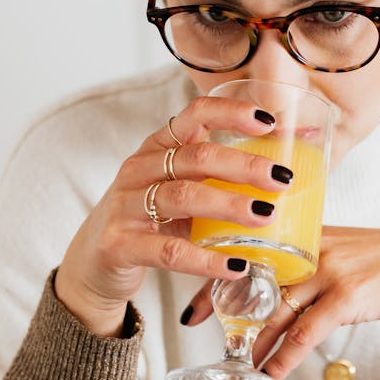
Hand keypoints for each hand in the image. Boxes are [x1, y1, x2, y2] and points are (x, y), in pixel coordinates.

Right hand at [54, 96, 291, 336]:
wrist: (92, 263)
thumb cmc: (149, 222)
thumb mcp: (180, 192)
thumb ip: (220, 180)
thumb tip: (287, 172)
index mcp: (158, 148)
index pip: (194, 114)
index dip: (231, 113)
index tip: (269, 121)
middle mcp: (140, 168)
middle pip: (196, 156)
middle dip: (243, 165)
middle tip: (282, 179)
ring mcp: (125, 205)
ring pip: (183, 197)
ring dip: (228, 204)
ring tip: (265, 215)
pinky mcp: (119, 244)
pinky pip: (168, 251)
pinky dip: (206, 259)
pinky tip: (235, 266)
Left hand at [181, 227, 379, 377]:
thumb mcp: (342, 248)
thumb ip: (308, 257)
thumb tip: (275, 281)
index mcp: (306, 232)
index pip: (251, 249)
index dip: (217, 271)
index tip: (193, 290)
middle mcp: (312, 246)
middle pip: (256, 276)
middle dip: (220, 301)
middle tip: (192, 321)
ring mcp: (330, 269)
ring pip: (279, 307)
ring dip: (255, 337)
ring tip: (239, 357)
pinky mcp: (349, 294)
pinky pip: (308, 329)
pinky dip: (287, 353)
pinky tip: (274, 369)